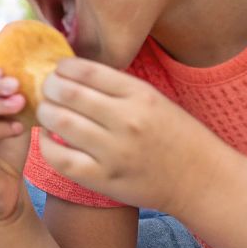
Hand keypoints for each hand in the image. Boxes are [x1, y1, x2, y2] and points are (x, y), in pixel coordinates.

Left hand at [36, 57, 232, 214]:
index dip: (63, 67)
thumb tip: (73, 73)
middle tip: (46, 90)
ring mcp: (114, 151)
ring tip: (46, 112)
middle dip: (48, 87)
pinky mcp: (104, 179)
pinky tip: (47, 139)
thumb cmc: (176, 137)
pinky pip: (60, 158)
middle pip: (67, 93)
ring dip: (45, 113)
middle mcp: (127, 120)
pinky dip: (45, 145)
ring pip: (59, 122)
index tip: (59, 70)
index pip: (86, 70)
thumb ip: (118, 87)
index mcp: (140, 94)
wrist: (201, 180)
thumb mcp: (155, 100)